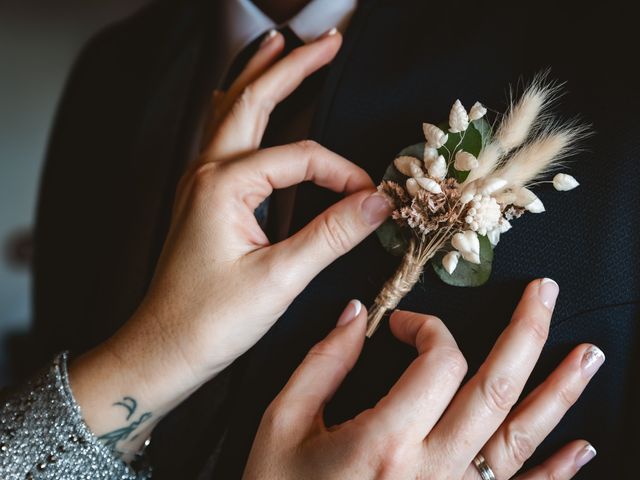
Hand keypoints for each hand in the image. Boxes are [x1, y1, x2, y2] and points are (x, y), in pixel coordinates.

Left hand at [68, 29, 391, 457]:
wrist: (164, 348)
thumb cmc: (211, 320)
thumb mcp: (280, 277)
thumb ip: (332, 234)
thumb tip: (378, 202)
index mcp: (223, 183)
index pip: (301, 157)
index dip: (343, 172)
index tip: (372, 198)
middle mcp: (207, 172)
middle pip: (252, 99)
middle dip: (292, 66)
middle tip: (328, 40)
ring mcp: (200, 182)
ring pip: (230, 111)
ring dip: (258, 76)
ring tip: (280, 45)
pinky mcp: (203, 198)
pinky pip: (222, 137)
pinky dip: (239, 109)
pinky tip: (245, 101)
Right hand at [244, 279, 602, 478]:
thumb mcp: (284, 423)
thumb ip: (323, 363)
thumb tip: (358, 315)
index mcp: (386, 440)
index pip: (439, 361)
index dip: (427, 327)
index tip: (403, 325)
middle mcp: (431, 470)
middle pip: (496, 388)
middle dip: (526, 332)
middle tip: (545, 292)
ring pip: (520, 438)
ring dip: (558, 392)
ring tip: (587, 354)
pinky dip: (556, 471)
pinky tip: (582, 448)